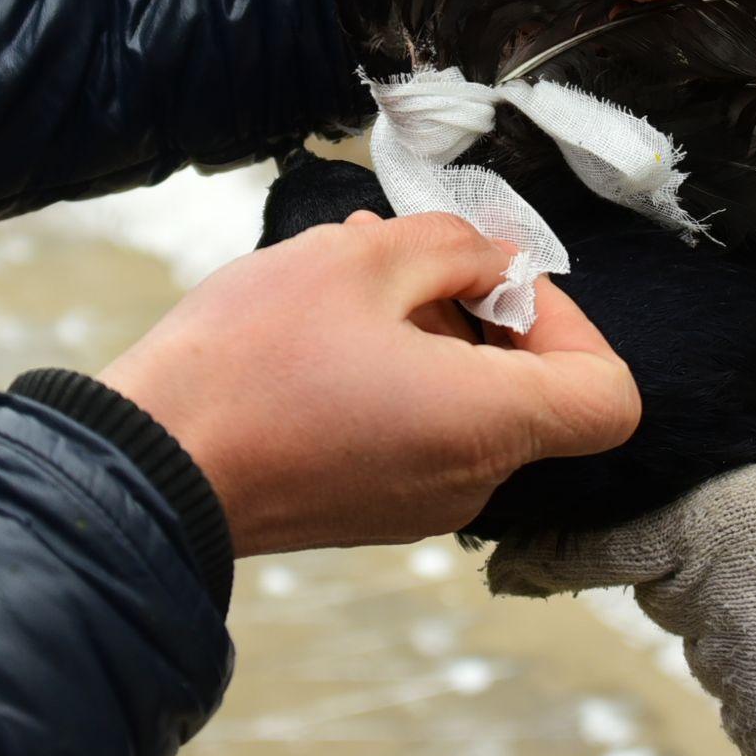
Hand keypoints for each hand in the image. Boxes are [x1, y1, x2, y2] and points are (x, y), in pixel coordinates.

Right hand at [100, 211, 639, 556]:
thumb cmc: (249, 364)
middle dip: (475, 310)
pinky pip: (416, 430)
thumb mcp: (360, 257)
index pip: (608, 395)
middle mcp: (469, 481)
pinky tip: (320, 326)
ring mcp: (418, 505)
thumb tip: (494, 260)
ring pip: (466, 404)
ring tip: (347, 276)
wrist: (148, 466)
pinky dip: (392, 373)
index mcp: (486, 427)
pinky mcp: (369, 508)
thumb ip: (455, 247)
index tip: (494, 284)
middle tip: (402, 256)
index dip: (570, 321)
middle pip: (530, 391)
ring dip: (424, 330)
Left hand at [487, 421, 755, 755]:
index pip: (601, 545)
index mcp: (713, 529)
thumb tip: (726, 493)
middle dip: (733, 595)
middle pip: (688, 607)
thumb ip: (752, 480)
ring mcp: (749, 694)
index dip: (554, 556)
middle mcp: (713, 616)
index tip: (512, 568)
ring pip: (739, 672)